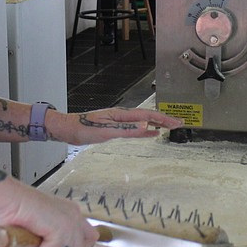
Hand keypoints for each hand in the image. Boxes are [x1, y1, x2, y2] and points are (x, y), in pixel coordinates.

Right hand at [0, 185, 97, 246]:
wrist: (10, 199)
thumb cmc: (18, 209)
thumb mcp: (42, 223)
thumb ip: (54, 233)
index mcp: (72, 212)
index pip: (90, 236)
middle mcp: (75, 215)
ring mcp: (69, 222)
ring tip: (31, 243)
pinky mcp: (61, 229)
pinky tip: (27, 242)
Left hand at [48, 107, 182, 145]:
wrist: (67, 128)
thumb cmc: (82, 129)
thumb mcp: (105, 132)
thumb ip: (126, 130)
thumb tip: (146, 128)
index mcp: (121, 114)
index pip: (147, 116)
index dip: (163, 119)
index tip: (177, 123)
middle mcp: (121, 115)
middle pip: (148, 116)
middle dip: (164, 119)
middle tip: (179, 123)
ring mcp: (118, 120)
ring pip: (143, 120)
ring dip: (157, 123)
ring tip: (170, 126)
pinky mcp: (114, 126)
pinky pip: (135, 127)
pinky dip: (146, 129)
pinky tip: (151, 132)